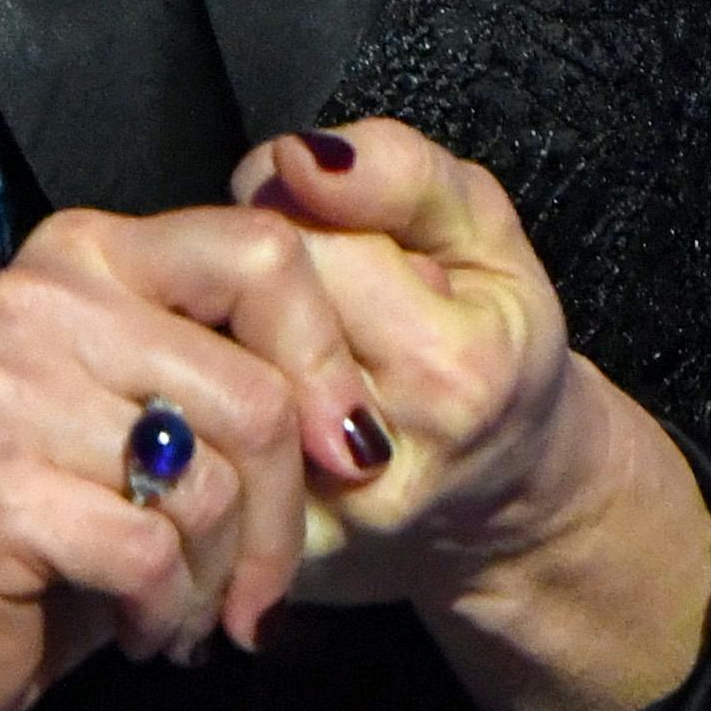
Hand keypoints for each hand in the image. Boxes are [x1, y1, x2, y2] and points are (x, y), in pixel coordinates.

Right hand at [0, 199, 380, 710]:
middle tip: (254, 586)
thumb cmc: (63, 519)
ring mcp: (2, 391)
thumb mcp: (160, 418)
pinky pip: (153, 552)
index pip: (265, 254)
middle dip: (283, 518)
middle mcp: (39, 297)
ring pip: (212, 485)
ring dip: (219, 577)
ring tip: (179, 602)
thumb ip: (245, 378)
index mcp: (91, 253)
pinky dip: (169, 611)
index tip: (346, 454)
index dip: (331, 362)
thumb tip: (362, 434)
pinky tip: (138, 624)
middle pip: (257, 394)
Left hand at [228, 119, 710, 710]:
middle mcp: (379, 454)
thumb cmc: (493, 348)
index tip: (325, 232)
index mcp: (450, 367)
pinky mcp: (268, 556)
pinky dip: (211, 417)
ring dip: (227, 347)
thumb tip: (298, 153)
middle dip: (256, 284)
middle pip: (245, 317)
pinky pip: (206, 459)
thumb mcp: (485, 237)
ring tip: (273, 343)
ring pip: (216, 384)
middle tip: (298, 290)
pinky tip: (244, 403)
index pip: (301, 248)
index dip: (294, 219)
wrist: (504, 506)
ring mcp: (318, 518)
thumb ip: (402, 172)